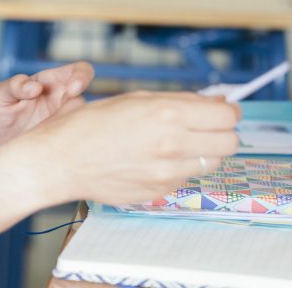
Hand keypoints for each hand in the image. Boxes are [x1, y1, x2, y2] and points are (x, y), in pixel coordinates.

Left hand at [0, 61, 93, 151]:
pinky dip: (72, 141)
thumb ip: (14, 85)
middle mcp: (62, 101)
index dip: (81, 75)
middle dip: (85, 105)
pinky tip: (56, 146)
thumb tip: (35, 87)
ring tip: (55, 131)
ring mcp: (63, 122)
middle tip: (71, 110)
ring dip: (76, 124)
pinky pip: (76, 139)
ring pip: (84, 120)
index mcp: (49, 82)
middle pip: (88, 96)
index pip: (76, 71)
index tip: (74, 88)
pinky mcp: (61, 141)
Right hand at [21, 91, 240, 206]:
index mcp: (167, 114)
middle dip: (221, 132)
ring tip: (173, 143)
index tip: (221, 110)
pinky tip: (152, 159)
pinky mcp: (160, 192)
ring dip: (201, 151)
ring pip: (210, 163)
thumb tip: (213, 103)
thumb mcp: (134, 99)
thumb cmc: (90, 125)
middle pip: (230, 143)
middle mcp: (173, 145)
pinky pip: (184, 178)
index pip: (227, 116)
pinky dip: (177, 168)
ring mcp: (168, 173)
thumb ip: (177, 101)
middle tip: (204, 127)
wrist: (62, 161)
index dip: (227, 111)